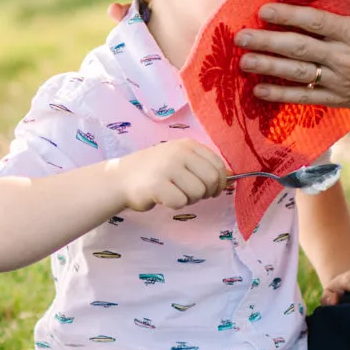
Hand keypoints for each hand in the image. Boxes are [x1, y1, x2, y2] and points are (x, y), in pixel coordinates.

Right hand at [107, 140, 228, 211]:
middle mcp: (179, 153)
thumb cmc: (154, 171)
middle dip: (207, 193)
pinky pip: (181, 202)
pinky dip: (175, 205)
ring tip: (175, 194)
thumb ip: (201, 165)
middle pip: (211, 180)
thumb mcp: (179, 159)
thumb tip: (230, 178)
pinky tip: (163, 198)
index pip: (218, 165)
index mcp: (188, 145)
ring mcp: (168, 168)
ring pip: (198, 193)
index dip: (221, 182)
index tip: (213, 190)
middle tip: (193, 195)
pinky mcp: (157, 185)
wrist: (120, 178)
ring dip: (190, 199)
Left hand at [235, 0, 349, 111]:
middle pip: (299, 47)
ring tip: (243, 61)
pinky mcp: (340, 98)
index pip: (315, 21)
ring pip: (297, 73)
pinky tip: (260, 90)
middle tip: (240, 36)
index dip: (287, 14)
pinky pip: (305, 97)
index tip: (263, 9)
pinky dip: (281, 95)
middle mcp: (346, 57)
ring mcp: (342, 81)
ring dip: (268, 67)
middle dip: (266, 41)